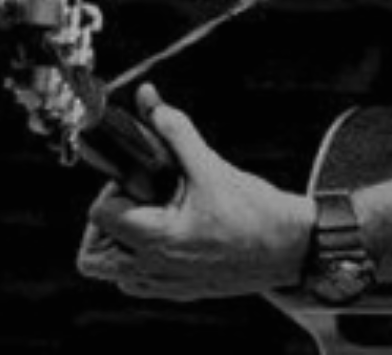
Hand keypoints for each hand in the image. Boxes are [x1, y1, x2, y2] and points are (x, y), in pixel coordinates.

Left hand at [76, 83, 315, 300]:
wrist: (298, 249)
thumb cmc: (259, 213)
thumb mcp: (213, 167)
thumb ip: (176, 132)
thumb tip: (150, 101)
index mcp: (158, 240)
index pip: (99, 216)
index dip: (112, 191)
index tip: (140, 179)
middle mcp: (157, 269)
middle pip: (93, 256)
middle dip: (103, 225)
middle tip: (132, 202)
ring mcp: (169, 285)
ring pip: (114, 274)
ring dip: (117, 247)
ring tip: (145, 220)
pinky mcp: (182, 291)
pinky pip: (140, 283)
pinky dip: (139, 263)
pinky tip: (165, 237)